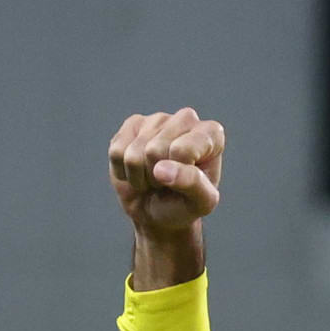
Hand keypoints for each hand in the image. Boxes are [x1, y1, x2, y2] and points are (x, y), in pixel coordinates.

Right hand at [109, 108, 226, 288]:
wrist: (158, 211)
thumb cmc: (185, 204)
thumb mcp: (200, 203)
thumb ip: (192, 184)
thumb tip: (161, 169)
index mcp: (212, 134)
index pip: (182, 151)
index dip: (178, 175)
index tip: (187, 183)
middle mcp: (186, 119)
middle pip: (155, 150)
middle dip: (157, 176)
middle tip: (167, 183)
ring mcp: (158, 119)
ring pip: (135, 152)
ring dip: (141, 176)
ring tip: (154, 178)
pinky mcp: (132, 124)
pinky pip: (117, 152)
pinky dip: (123, 171)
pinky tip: (137, 171)